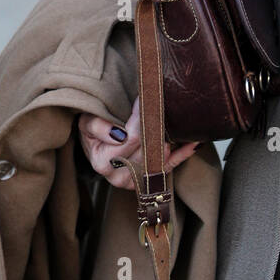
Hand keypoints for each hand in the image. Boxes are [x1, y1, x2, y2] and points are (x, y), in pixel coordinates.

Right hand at [77, 95, 199, 189]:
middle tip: (163, 105)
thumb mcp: (86, 123)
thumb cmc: (92, 132)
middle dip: (157, 126)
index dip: (141, 118)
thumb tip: (119, 133)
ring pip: (161, 156)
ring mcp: (137, 180)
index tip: (147, 99)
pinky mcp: (150, 179)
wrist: (95, 147)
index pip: (132, 138)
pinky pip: (171, 166)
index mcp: (103, 162)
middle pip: (149, 148)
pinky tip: (193, 141)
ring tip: (171, 117)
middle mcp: (120, 176)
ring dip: (167, 137)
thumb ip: (98, 126)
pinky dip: (183, 152)